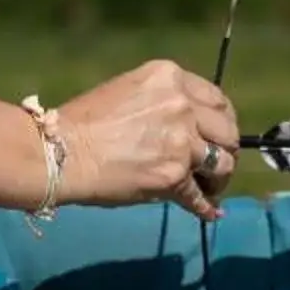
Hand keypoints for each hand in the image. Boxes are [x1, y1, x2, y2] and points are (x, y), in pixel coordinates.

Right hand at [55, 60, 242, 218]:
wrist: (62, 151)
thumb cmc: (85, 122)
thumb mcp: (131, 92)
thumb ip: (165, 103)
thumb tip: (190, 128)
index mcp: (170, 77)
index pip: (217, 100)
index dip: (223, 122)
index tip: (218, 136)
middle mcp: (182, 105)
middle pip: (228, 132)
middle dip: (225, 151)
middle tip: (215, 166)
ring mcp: (181, 141)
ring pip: (222, 165)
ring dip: (218, 181)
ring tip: (209, 189)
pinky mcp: (174, 175)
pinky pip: (199, 196)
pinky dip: (206, 208)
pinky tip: (210, 212)